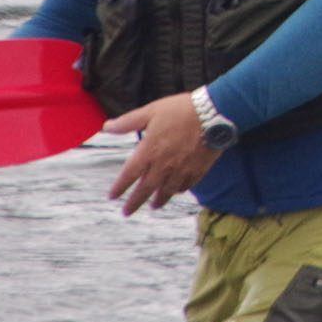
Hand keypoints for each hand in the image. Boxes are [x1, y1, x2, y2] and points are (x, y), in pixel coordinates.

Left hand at [103, 92, 220, 215]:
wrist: (214, 113)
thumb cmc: (181, 110)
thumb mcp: (151, 111)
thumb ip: (128, 122)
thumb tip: (107, 126)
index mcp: (149, 151)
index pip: (129, 175)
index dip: (119, 187)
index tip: (113, 196)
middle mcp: (163, 165)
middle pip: (145, 189)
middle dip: (135, 202)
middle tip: (127, 212)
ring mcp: (181, 169)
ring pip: (167, 191)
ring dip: (159, 200)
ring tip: (154, 205)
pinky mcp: (198, 169)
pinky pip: (186, 185)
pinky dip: (179, 190)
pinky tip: (177, 190)